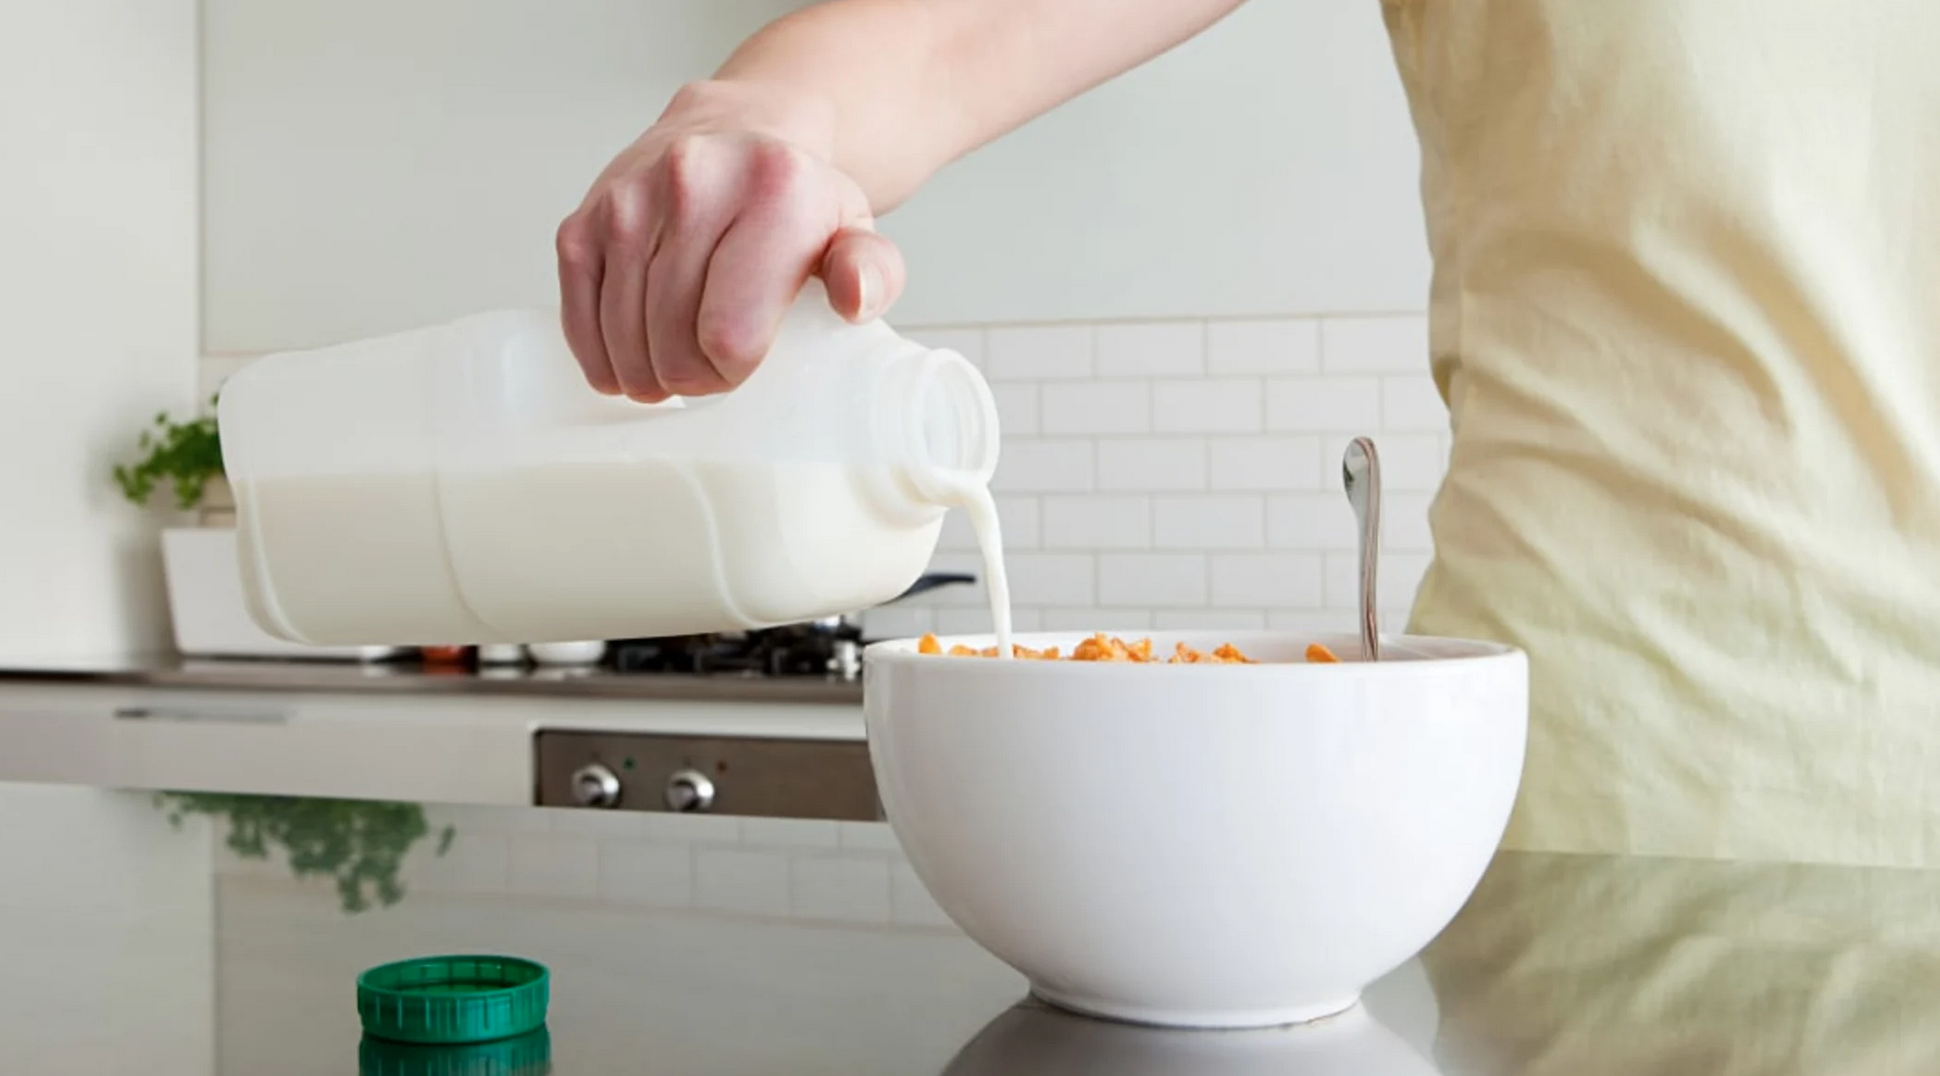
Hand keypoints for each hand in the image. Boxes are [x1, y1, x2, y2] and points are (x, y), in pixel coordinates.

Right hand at [555, 81, 906, 401]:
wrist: (737, 132)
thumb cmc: (795, 201)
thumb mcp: (853, 233)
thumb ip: (872, 272)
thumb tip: (854, 300)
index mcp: (773, 192)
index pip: (729, 333)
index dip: (733, 370)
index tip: (745, 360)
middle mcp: (693, 183)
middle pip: (672, 343)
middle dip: (692, 376)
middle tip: (710, 365)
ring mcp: (628, 201)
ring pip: (624, 339)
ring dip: (647, 372)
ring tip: (675, 360)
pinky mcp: (582, 220)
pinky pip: (579, 319)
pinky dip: (603, 355)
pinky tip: (631, 355)